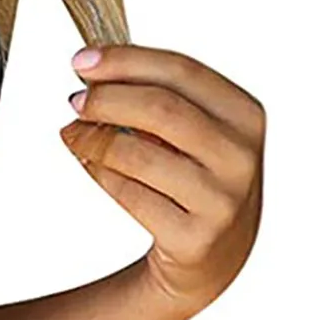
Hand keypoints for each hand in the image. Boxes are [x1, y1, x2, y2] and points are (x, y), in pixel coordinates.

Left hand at [60, 44, 264, 312]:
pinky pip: (129, 195)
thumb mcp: (199, 135)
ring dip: (92, 139)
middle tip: (75, 100)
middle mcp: (240, 156)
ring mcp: (220, 200)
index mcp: (246, 116)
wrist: (215, 258)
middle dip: (107, 99)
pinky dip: (99, 174)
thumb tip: (95, 69)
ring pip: (137, 154)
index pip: (181, 71)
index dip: (126, 61)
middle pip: (160, 109)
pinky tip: (88, 163)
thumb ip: (162, 99)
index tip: (82, 61)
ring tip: (72, 134)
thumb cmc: (198, 182)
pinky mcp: (192, 237)